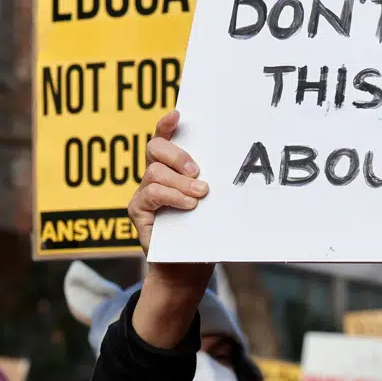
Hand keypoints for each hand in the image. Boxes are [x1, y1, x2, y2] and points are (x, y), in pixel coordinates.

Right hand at [128, 111, 214, 347]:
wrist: (189, 265)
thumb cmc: (205, 229)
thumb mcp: (215, 202)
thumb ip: (217, 182)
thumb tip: (242, 166)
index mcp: (173, 167)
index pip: (165, 137)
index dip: (167, 124)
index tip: (179, 114)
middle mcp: (156, 175)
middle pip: (155, 148)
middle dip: (177, 154)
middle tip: (198, 171)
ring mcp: (145, 192)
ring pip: (155, 172)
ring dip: (180, 182)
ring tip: (200, 194)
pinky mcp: (139, 210)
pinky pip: (151, 194)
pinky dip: (171, 196)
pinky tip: (189, 205)